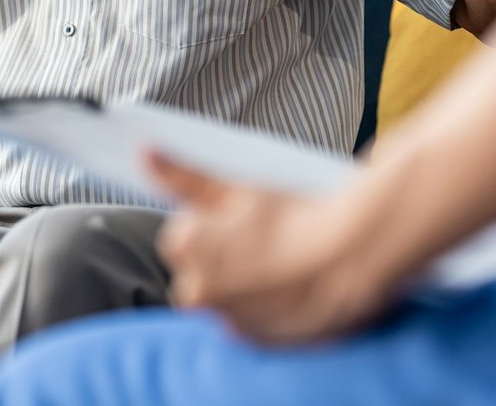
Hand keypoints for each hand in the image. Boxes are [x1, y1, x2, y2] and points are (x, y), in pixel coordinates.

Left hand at [150, 152, 398, 343]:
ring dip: (248, 285)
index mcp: (186, 248)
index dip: (218, 225)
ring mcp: (226, 321)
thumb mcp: (236, 187)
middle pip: (201, 272)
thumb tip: (143, 153)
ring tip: (286, 263)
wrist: (352, 255)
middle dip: (227, 259)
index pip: (184, 237)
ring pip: (228, 298)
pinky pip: (251, 323)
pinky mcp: (256, 343)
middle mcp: (197, 291)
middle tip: (269, 242)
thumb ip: (182, 174)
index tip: (249, 220)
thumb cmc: (293, 214)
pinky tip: (293, 288)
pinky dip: (266, 309)